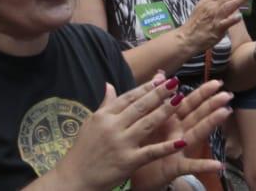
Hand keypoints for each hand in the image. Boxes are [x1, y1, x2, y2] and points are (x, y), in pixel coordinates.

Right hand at [52, 74, 229, 189]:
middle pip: (140, 107)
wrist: (74, 177)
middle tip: (175, 83)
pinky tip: (181, 141)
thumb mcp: (91, 123)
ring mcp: (121, 143)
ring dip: (165, 112)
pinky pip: (151, 151)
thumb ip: (105, 105)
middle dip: (159, 94)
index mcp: (104, 116)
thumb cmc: (83, 150)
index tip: (160, 79)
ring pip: (147, 123)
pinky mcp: (128, 161)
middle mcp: (113, 126)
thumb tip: (109, 85)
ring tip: (179, 100)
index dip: (146, 88)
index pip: (129, 97)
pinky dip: (167, 147)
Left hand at [144, 79, 235, 187]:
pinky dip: (204, 165)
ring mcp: (179, 150)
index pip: (188, 103)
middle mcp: (178, 133)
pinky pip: (190, 166)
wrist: (136, 175)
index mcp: (170, 121)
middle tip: (228, 93)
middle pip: (196, 115)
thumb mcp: (148, 119)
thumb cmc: (143, 146)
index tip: (217, 81)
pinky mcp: (175, 166)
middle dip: (211, 103)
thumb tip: (160, 74)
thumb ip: (156, 98)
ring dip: (211, 123)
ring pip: (196, 133)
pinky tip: (218, 165)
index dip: (201, 93)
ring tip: (226, 112)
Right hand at [179, 0, 254, 52]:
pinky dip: (232, 19)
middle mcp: (212, 7)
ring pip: (228, 6)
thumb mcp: (200, 4)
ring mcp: (215, 18)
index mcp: (209, 1)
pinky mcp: (217, 29)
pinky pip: (225, 23)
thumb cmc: (195, 22)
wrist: (188, 37)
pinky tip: (240, 16)